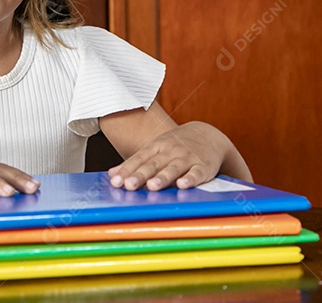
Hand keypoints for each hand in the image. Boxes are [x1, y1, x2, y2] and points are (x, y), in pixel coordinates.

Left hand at [107, 121, 237, 191]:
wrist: (209, 135)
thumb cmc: (176, 145)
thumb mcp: (156, 149)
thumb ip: (135, 162)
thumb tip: (112, 175)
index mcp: (156, 147)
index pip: (139, 159)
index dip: (127, 170)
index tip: (115, 181)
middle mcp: (170, 151)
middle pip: (153, 164)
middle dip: (140, 175)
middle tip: (129, 185)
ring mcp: (187, 158)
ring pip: (173, 168)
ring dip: (163, 177)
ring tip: (152, 186)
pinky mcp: (203, 166)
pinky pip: (196, 173)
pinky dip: (190, 179)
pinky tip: (183, 185)